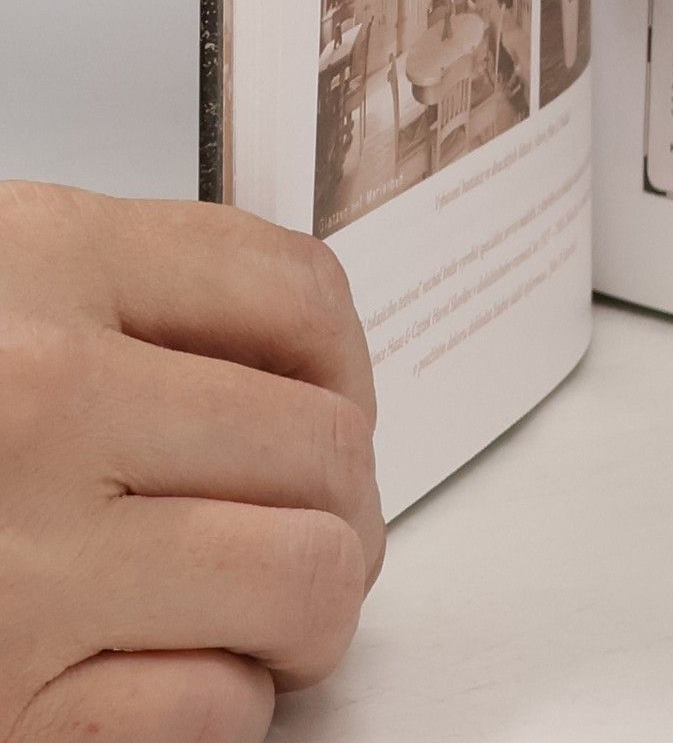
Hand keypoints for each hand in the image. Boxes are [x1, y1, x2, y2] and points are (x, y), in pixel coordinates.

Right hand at [0, 183, 383, 741]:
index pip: (296, 294)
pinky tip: (173, 681)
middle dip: (342, 499)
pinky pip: (206, 709)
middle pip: (322, 443)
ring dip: (311, 605)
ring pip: (302, 574)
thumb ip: (113, 297)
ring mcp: (19, 566)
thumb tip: (285, 349)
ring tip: (273, 608)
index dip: (347, 362)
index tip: (338, 404)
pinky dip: (220, 707)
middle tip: (318, 524)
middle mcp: (37, 402)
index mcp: (38, 267)